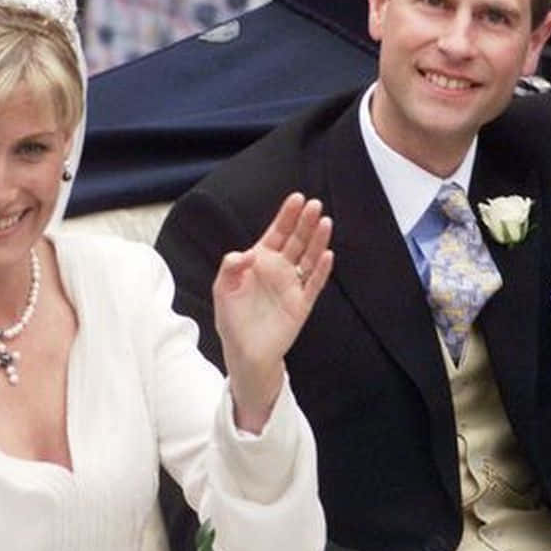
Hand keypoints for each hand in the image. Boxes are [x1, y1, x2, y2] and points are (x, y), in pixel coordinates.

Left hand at [214, 192, 332, 430]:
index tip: (297, 198)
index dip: (286, 216)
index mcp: (260, 261)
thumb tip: (248, 252)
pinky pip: (314, 284)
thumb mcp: (222, 290)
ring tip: (325, 222)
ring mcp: (292, 285)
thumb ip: (231, 267)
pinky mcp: (301, 304)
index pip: (277, 233)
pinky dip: (322, 270)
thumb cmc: (232, 319)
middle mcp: (279, 269)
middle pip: (296, 240)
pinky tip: (328, 255)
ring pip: (309, 258)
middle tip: (315, 204)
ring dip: (318, 241)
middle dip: (305, 222)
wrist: (244, 352)